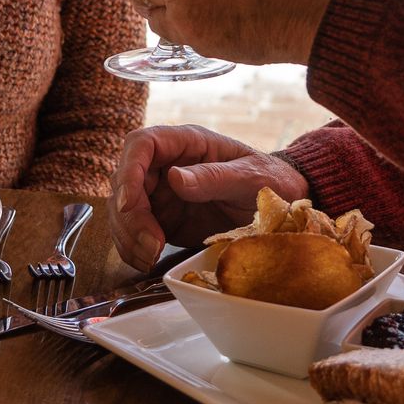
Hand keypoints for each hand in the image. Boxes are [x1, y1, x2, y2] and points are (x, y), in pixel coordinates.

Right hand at [111, 124, 309, 269]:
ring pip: (122, 209)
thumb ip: (215, 177)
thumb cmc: (270, 180)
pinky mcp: (162, 220)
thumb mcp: (250, 177)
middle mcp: (166, 165)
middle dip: (129, 215)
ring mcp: (161, 193)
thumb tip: (174, 177)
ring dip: (128, 235)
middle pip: (124, 181)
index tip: (128, 202)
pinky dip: (133, 248)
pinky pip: (134, 232)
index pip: (142, 144)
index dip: (128, 170)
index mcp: (187, 143)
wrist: (280, 208)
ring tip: (150, 257)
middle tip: (150, 244)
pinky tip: (147, 260)